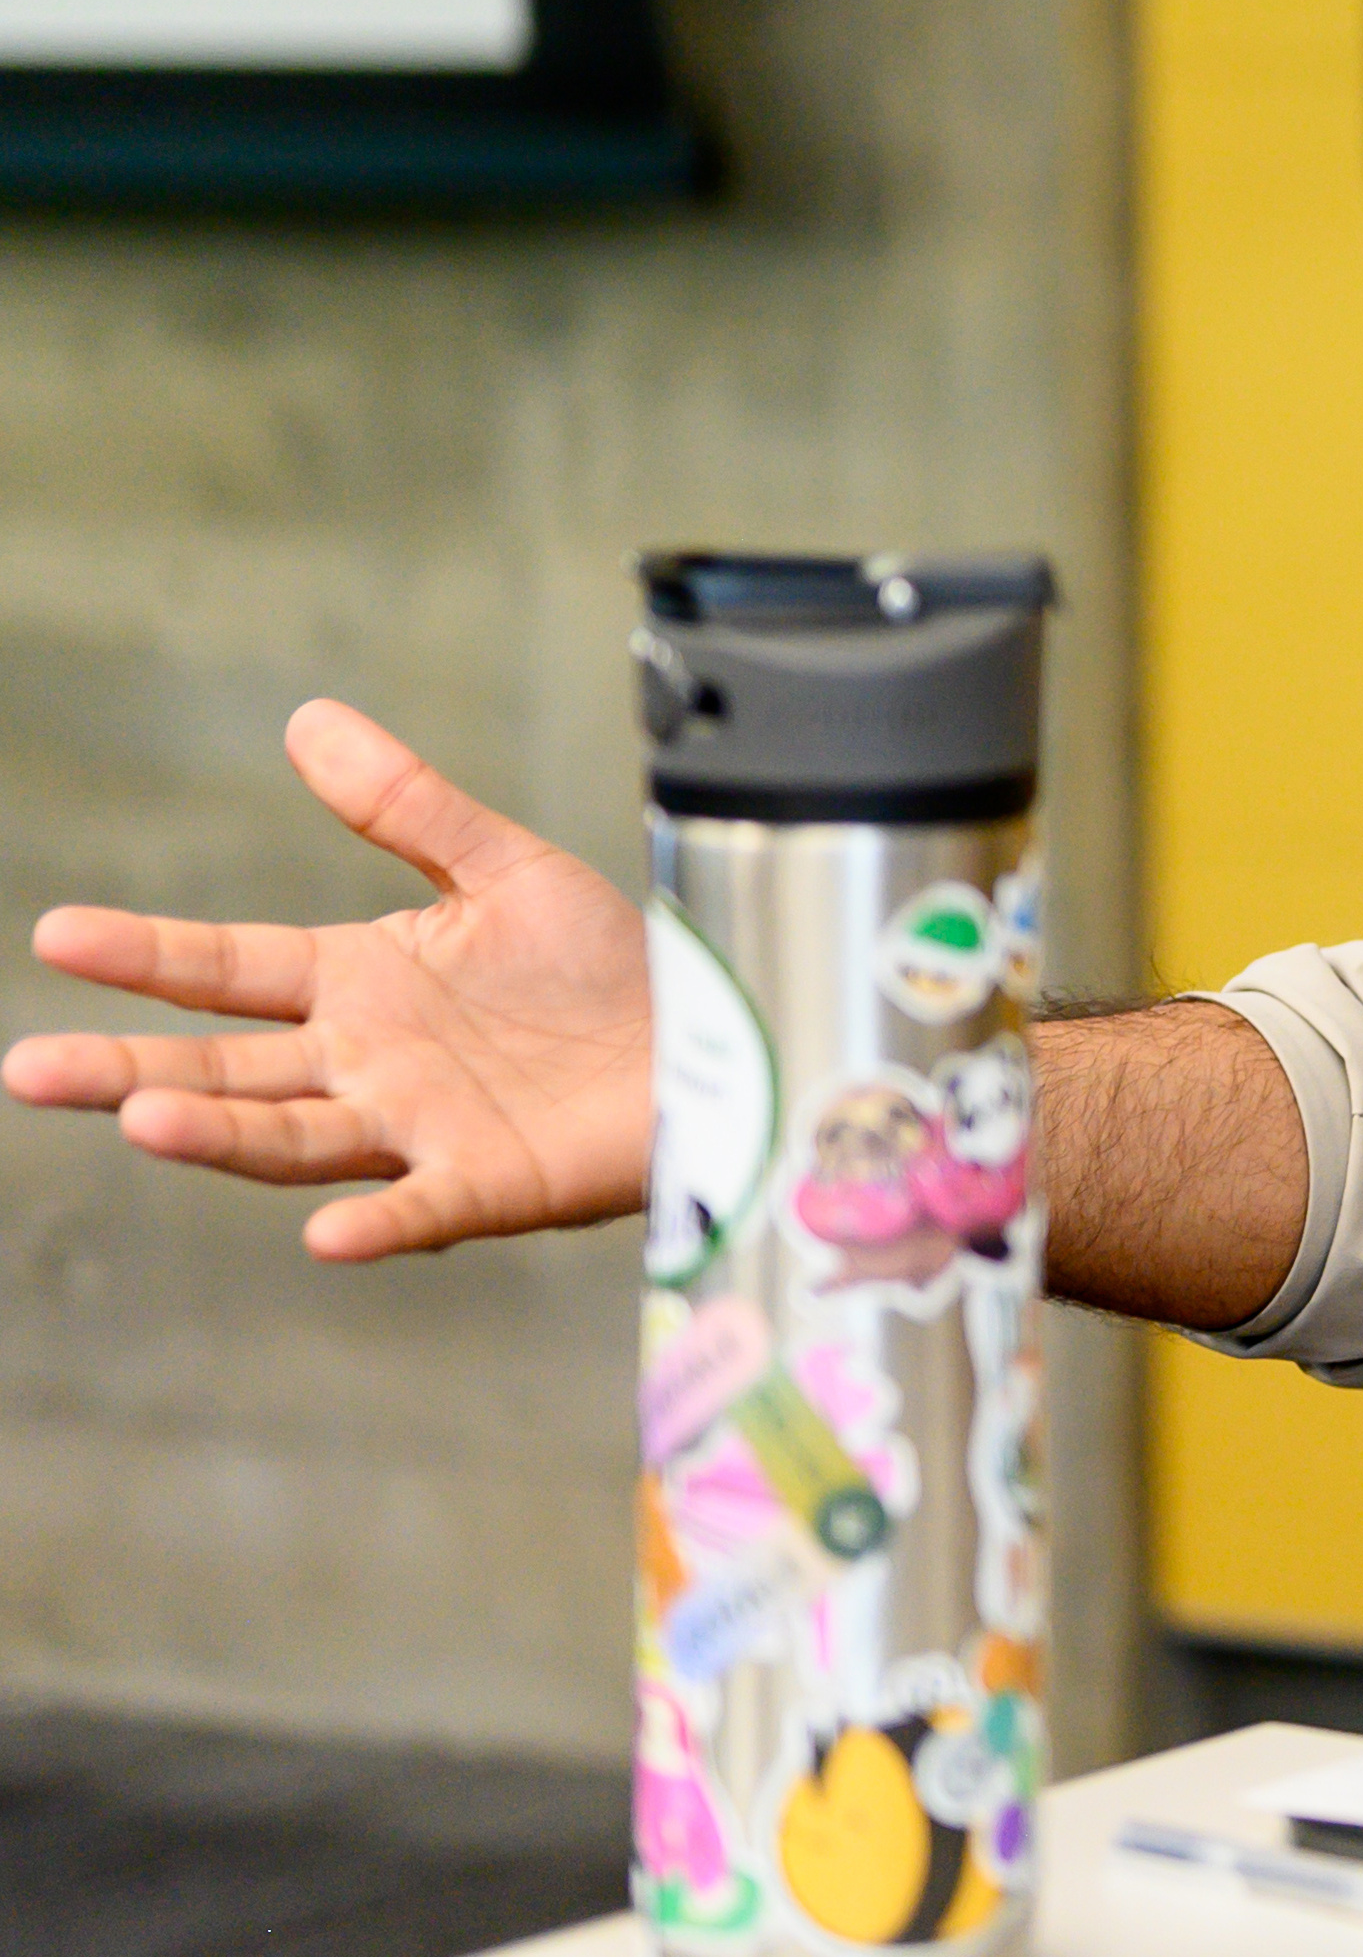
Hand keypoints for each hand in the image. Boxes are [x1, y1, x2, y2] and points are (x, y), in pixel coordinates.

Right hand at [6, 701, 650, 1258]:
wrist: (702, 1041)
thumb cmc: (599, 969)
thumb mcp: (500, 868)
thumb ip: (406, 805)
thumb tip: (306, 720)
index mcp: (358, 986)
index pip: (228, 967)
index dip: (147, 953)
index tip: (59, 932)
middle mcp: (365, 1065)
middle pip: (224, 1073)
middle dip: (127, 1073)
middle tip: (30, 1068)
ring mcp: (417, 1129)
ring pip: (294, 1137)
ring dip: (219, 1137)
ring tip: (140, 1122)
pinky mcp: (488, 1183)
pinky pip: (421, 1209)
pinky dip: (375, 1225)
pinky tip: (327, 1236)